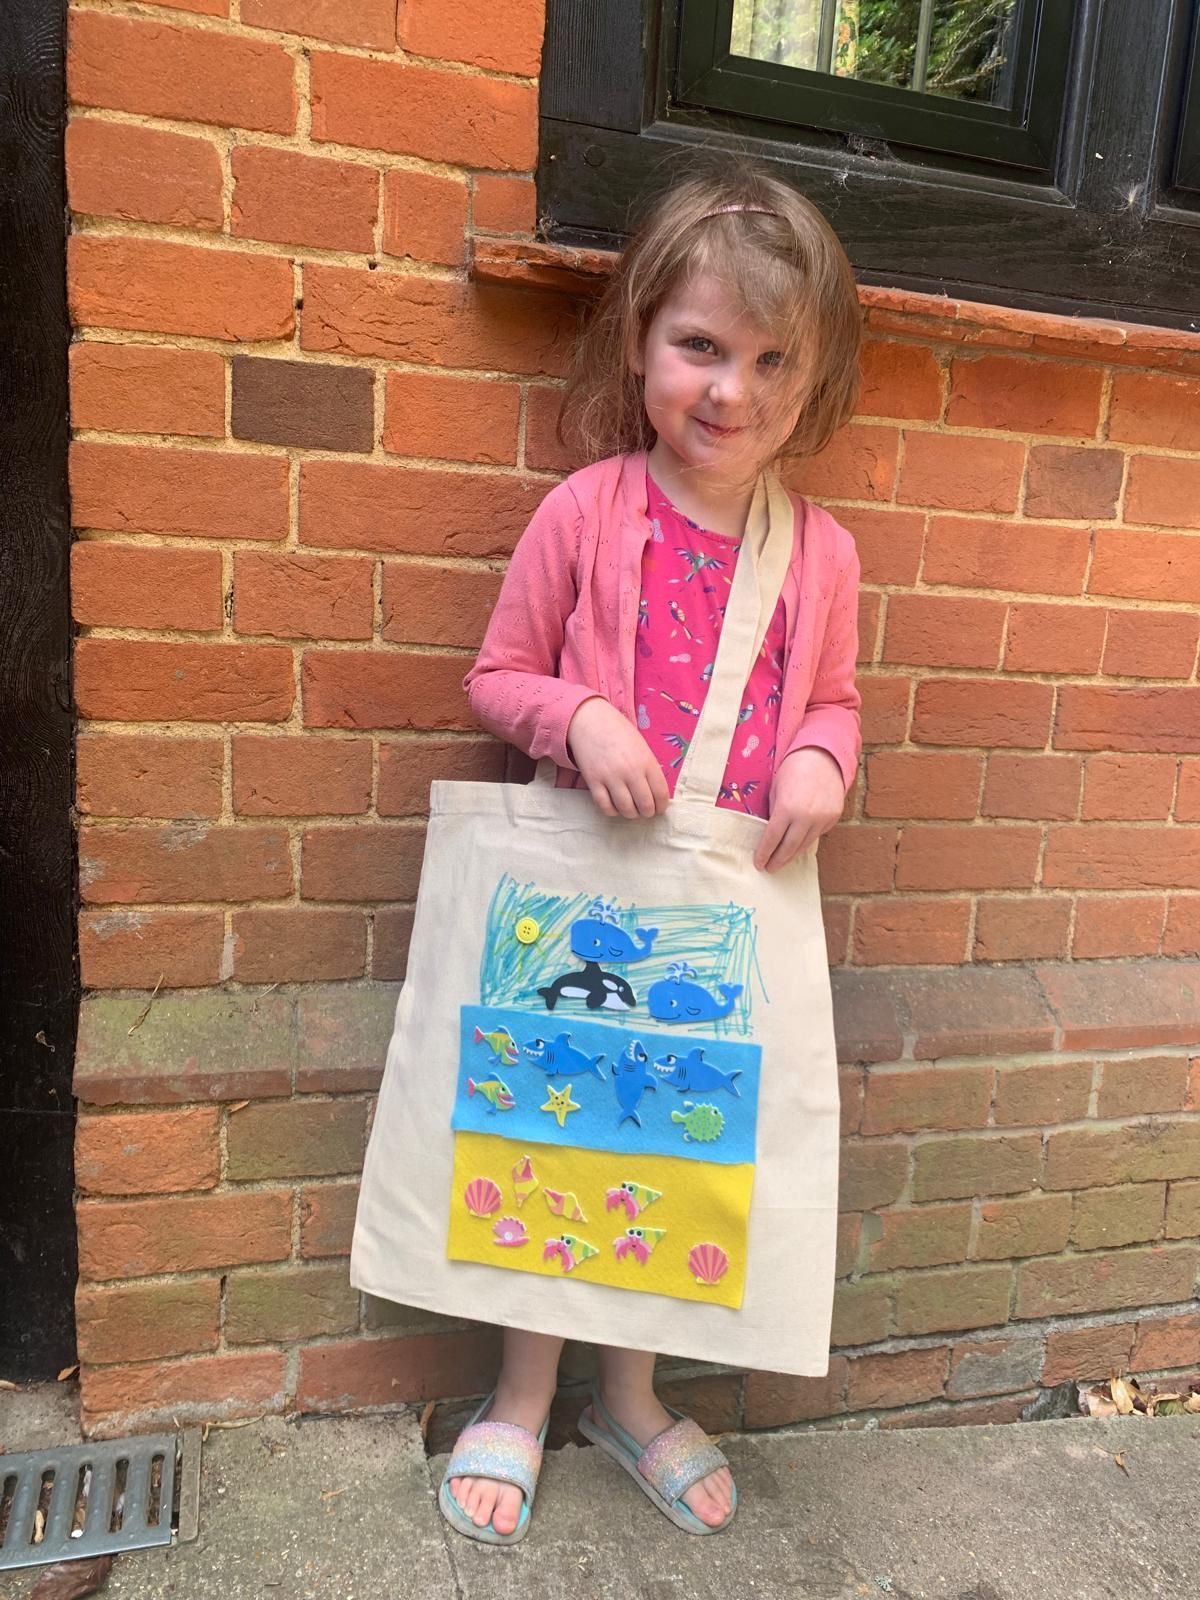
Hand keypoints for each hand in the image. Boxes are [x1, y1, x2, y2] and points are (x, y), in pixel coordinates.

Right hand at [566, 697, 669, 819]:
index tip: (659, 808)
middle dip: (647, 813)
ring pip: (626, 809)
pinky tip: (614, 806)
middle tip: (645, 811)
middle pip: (645, 805)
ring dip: (631, 814)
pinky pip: (605, 807)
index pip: (661, 793)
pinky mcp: (593, 781)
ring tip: (631, 809)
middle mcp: (630, 771)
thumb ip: (649, 769)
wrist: (590, 720)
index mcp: (646, 761)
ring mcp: (611, 777)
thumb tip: (656, 794)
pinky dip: (612, 811)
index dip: (662, 806)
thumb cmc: (619, 733)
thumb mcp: (642, 747)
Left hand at [753, 747, 846, 873]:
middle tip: (769, 868)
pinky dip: (806, 841)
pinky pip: (817, 835)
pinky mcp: (833, 818)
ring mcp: (822, 819)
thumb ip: (774, 813)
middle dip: (778, 860)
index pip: (772, 839)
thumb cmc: (794, 770)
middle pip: (789, 848)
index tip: (758, 863)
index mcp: (787, 809)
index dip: (764, 853)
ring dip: (792, 855)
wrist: (823, 757)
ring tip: (782, 861)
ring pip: (805, 845)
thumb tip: (771, 835)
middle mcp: (806, 817)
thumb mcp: (776, 790)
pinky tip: (798, 846)